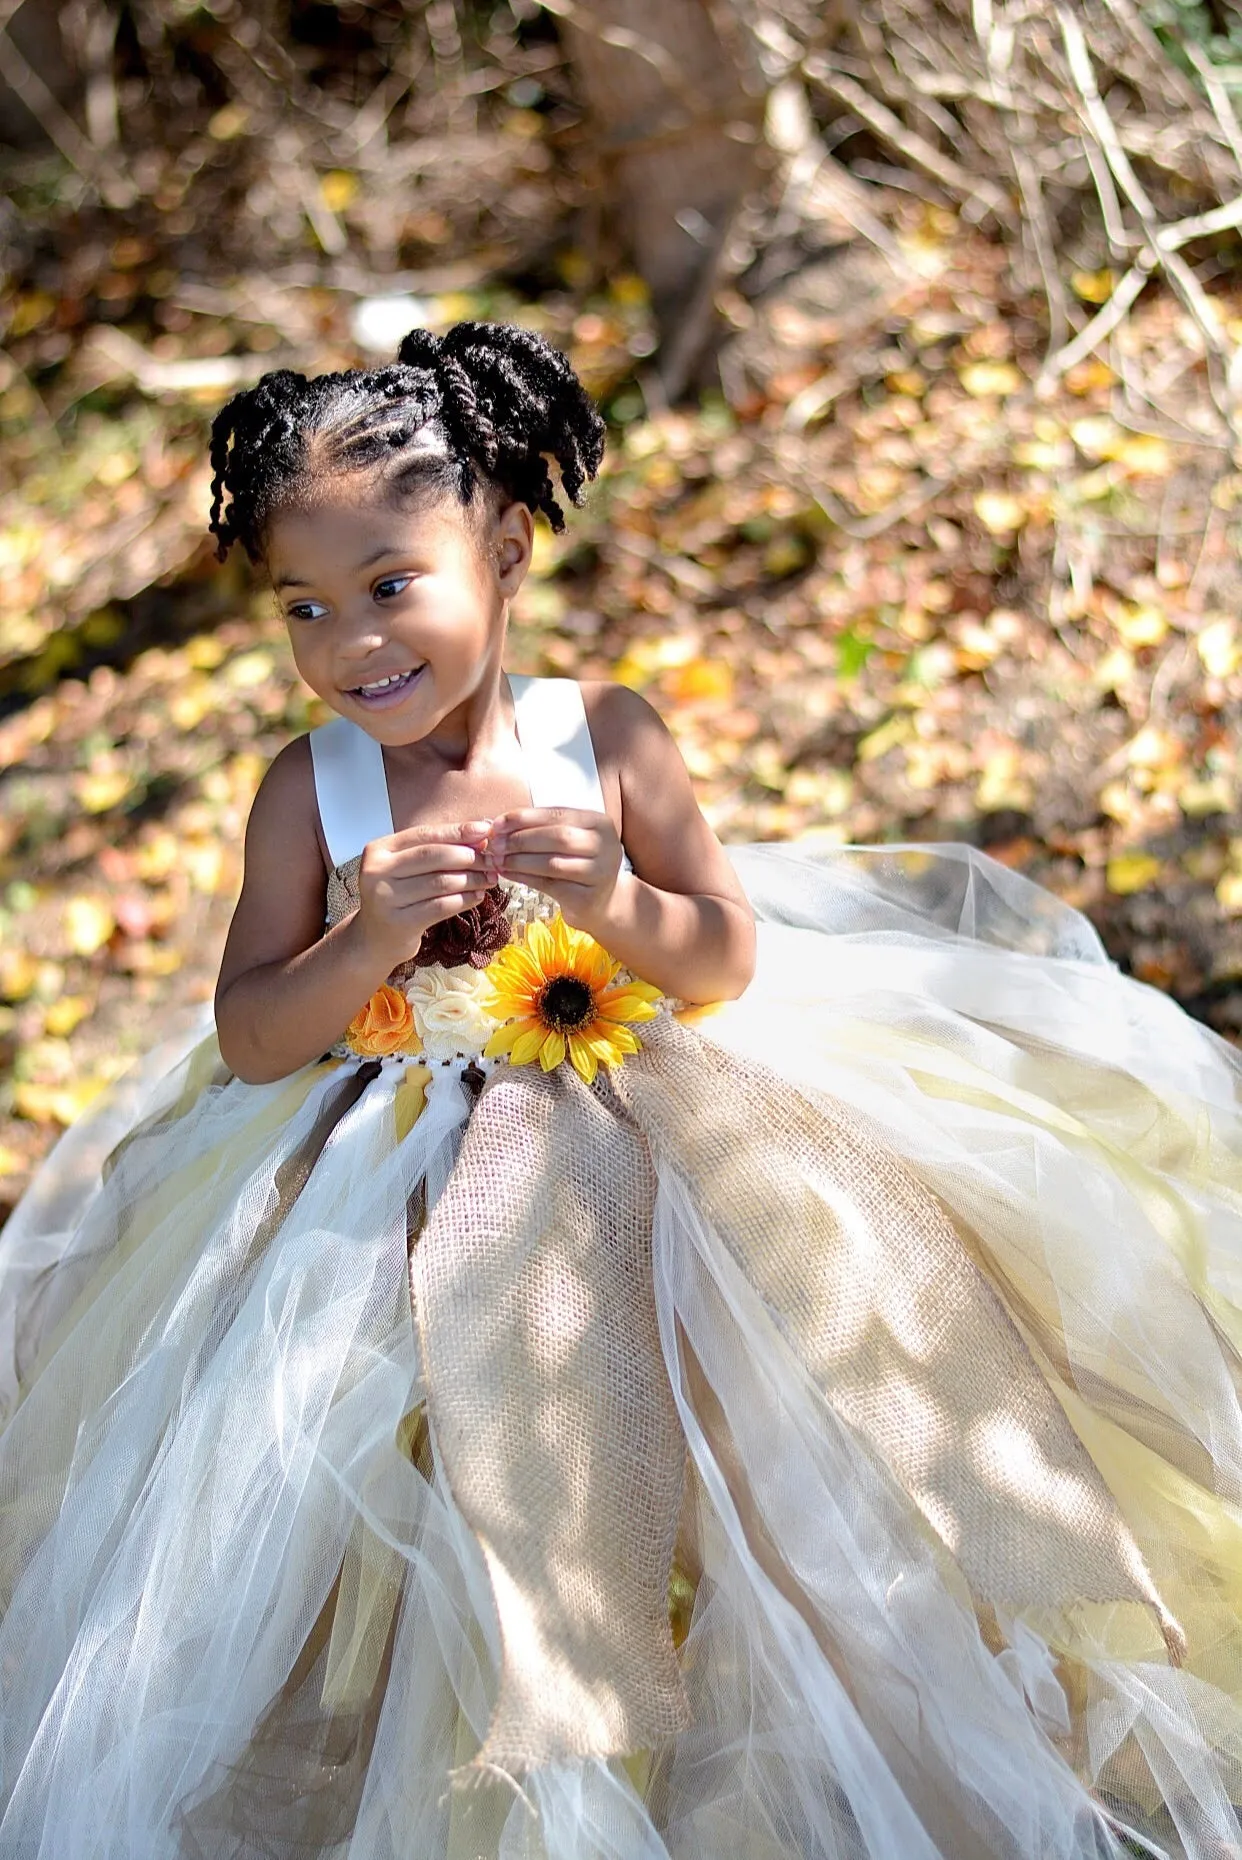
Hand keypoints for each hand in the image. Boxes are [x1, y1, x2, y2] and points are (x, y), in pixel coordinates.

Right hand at [354, 820, 496, 967]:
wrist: (375, 938)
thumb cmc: (398, 896)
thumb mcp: (408, 868)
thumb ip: (437, 849)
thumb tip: (479, 834)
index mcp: (379, 850)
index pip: (424, 834)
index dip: (457, 831)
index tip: (485, 830)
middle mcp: (377, 872)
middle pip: (432, 856)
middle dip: (468, 856)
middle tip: (491, 859)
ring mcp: (386, 899)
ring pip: (440, 882)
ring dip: (471, 879)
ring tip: (490, 878)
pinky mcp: (400, 923)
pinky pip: (442, 907)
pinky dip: (465, 900)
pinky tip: (478, 896)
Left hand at [489, 808, 623, 931]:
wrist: (603, 902)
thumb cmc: (579, 862)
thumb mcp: (570, 839)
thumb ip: (541, 828)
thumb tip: (499, 824)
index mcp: (599, 823)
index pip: (557, 814)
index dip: (524, 817)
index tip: (497, 823)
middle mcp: (605, 846)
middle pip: (557, 837)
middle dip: (520, 839)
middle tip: (495, 844)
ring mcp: (599, 874)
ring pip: (552, 863)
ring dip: (519, 860)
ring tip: (497, 859)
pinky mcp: (587, 898)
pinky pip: (548, 885)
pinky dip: (524, 877)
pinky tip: (507, 873)